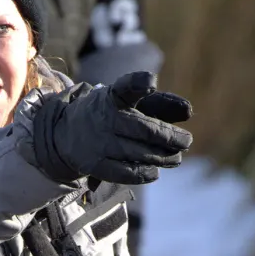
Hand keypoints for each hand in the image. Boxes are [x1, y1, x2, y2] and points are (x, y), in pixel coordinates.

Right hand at [26, 70, 191, 187]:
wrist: (66, 133)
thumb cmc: (111, 114)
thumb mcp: (129, 101)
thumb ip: (159, 103)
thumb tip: (188, 111)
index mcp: (113, 96)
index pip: (126, 86)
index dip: (139, 83)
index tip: (151, 82)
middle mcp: (105, 117)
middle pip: (143, 129)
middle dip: (169, 137)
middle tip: (186, 142)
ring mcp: (99, 142)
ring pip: (138, 153)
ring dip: (162, 157)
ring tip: (175, 158)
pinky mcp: (95, 164)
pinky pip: (124, 172)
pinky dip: (143, 173)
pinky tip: (155, 171)